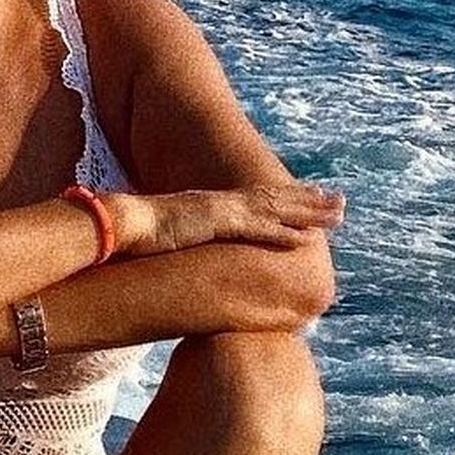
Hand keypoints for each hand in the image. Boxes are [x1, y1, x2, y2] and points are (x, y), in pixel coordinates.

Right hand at [117, 182, 344, 256]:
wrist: (116, 225)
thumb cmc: (135, 236)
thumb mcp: (169, 240)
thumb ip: (186, 244)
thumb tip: (187, 255)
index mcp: (211, 207)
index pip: (257, 200)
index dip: (286, 199)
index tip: (311, 200)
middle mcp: (220, 204)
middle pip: (274, 199)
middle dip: (308, 200)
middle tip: (339, 202)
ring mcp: (219, 210)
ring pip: (274, 209)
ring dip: (308, 212)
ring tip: (337, 213)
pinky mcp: (214, 222)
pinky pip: (255, 228)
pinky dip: (281, 232)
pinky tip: (304, 239)